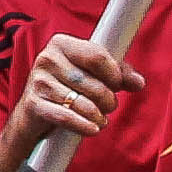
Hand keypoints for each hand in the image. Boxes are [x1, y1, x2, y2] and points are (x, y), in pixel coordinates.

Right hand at [2, 30, 140, 160]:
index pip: (97, 56)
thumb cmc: (67, 88)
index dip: (114, 74)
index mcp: (61, 43)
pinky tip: (92, 128)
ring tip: (100, 118)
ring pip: (84, 104)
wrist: (33, 112)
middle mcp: (47, 58)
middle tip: (109, 105)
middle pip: (94, 84)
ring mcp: (38, 82)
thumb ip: (118, 75)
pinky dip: (85, 126)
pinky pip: (68, 118)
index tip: (117, 85)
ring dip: (99, 116)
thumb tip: (138, 82)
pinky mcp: (34, 104)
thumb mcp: (91, 75)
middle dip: (109, 100)